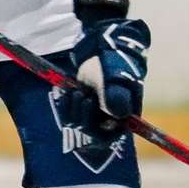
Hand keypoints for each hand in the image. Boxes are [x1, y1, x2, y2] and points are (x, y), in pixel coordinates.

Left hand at [63, 17, 149, 137]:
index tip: (90, 104)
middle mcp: (109, 119)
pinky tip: (64, 92)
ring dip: (72, 109)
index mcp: (124, 117)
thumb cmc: (114, 64)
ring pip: (76, 124)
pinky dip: (64, 104)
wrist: (102, 50)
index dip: (95, 128)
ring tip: (77, 90)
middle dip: (82, 115)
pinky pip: (67, 115)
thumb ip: (117, 95)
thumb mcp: (117, 78)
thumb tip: (116, 115)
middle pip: (88, 132)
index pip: (107, 137)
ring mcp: (94, 113)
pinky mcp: (80, 106)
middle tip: (83, 95)